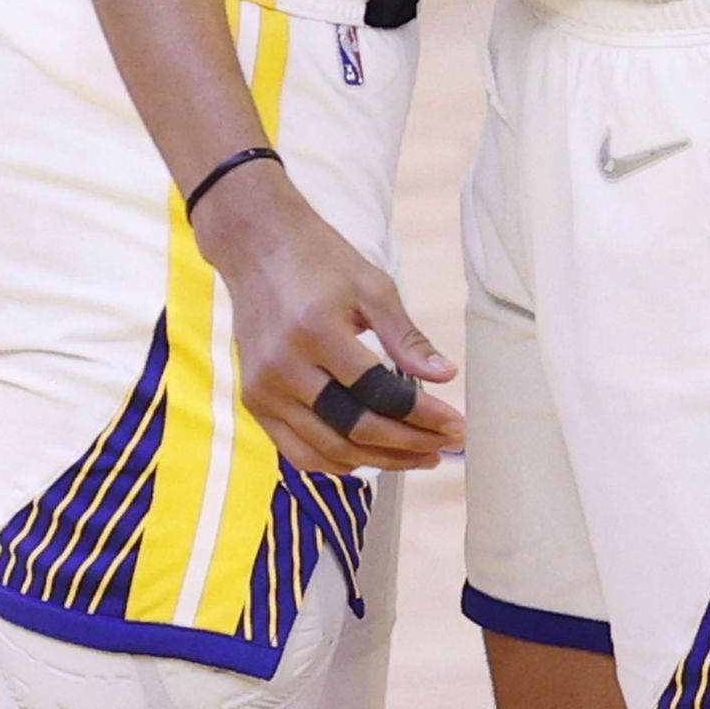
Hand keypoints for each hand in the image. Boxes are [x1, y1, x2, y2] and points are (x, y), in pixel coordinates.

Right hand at [194, 168, 464, 476]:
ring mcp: (264, 389)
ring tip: (419, 456)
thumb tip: (446, 375)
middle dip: (409, 444)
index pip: (379, 391)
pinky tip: (371, 458)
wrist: (257, 246)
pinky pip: (298, 451)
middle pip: (355, 428)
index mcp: (317, 330)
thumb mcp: (371, 285)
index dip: (423, 415)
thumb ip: (406, 336)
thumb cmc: (319, 259)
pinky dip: (337, 462)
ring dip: (379, 461)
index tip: (456, 425)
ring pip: (329, 449)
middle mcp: (285, 366)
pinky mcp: (254, 401)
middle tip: (445, 445)